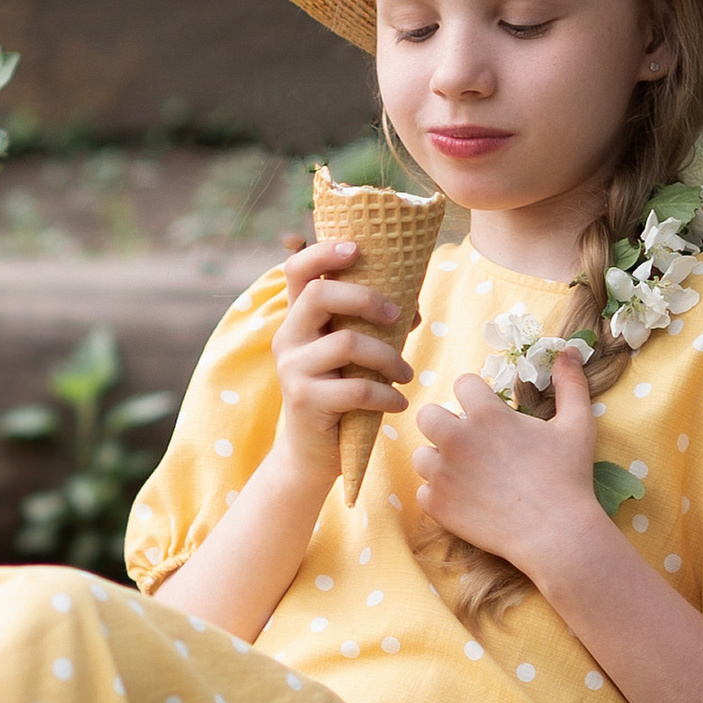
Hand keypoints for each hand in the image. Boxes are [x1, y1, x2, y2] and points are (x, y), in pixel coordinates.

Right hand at [271, 236, 415, 491]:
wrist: (311, 453)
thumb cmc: (340, 396)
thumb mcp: (353, 356)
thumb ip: (373, 327)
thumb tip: (415, 307)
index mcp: (298, 319)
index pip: (296, 270)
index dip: (323, 252)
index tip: (357, 248)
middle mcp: (288, 337)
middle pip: (320, 295)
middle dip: (366, 299)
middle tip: (396, 317)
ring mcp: (293, 368)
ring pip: (347, 343)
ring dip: (389, 357)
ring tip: (406, 375)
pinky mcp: (305, 400)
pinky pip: (357, 389)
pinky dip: (387, 395)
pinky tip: (398, 403)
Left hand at [412, 347, 608, 581]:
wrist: (556, 534)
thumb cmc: (569, 477)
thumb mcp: (578, 424)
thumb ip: (570, 383)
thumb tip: (570, 350)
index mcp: (485, 414)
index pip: (462, 384)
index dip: (477, 396)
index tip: (491, 413)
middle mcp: (455, 439)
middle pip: (428, 415)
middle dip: (446, 424)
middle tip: (472, 443)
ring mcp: (441, 474)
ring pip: (421, 455)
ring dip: (440, 461)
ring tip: (469, 474)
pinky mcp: (436, 505)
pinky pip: (424, 491)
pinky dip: (441, 495)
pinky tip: (468, 500)